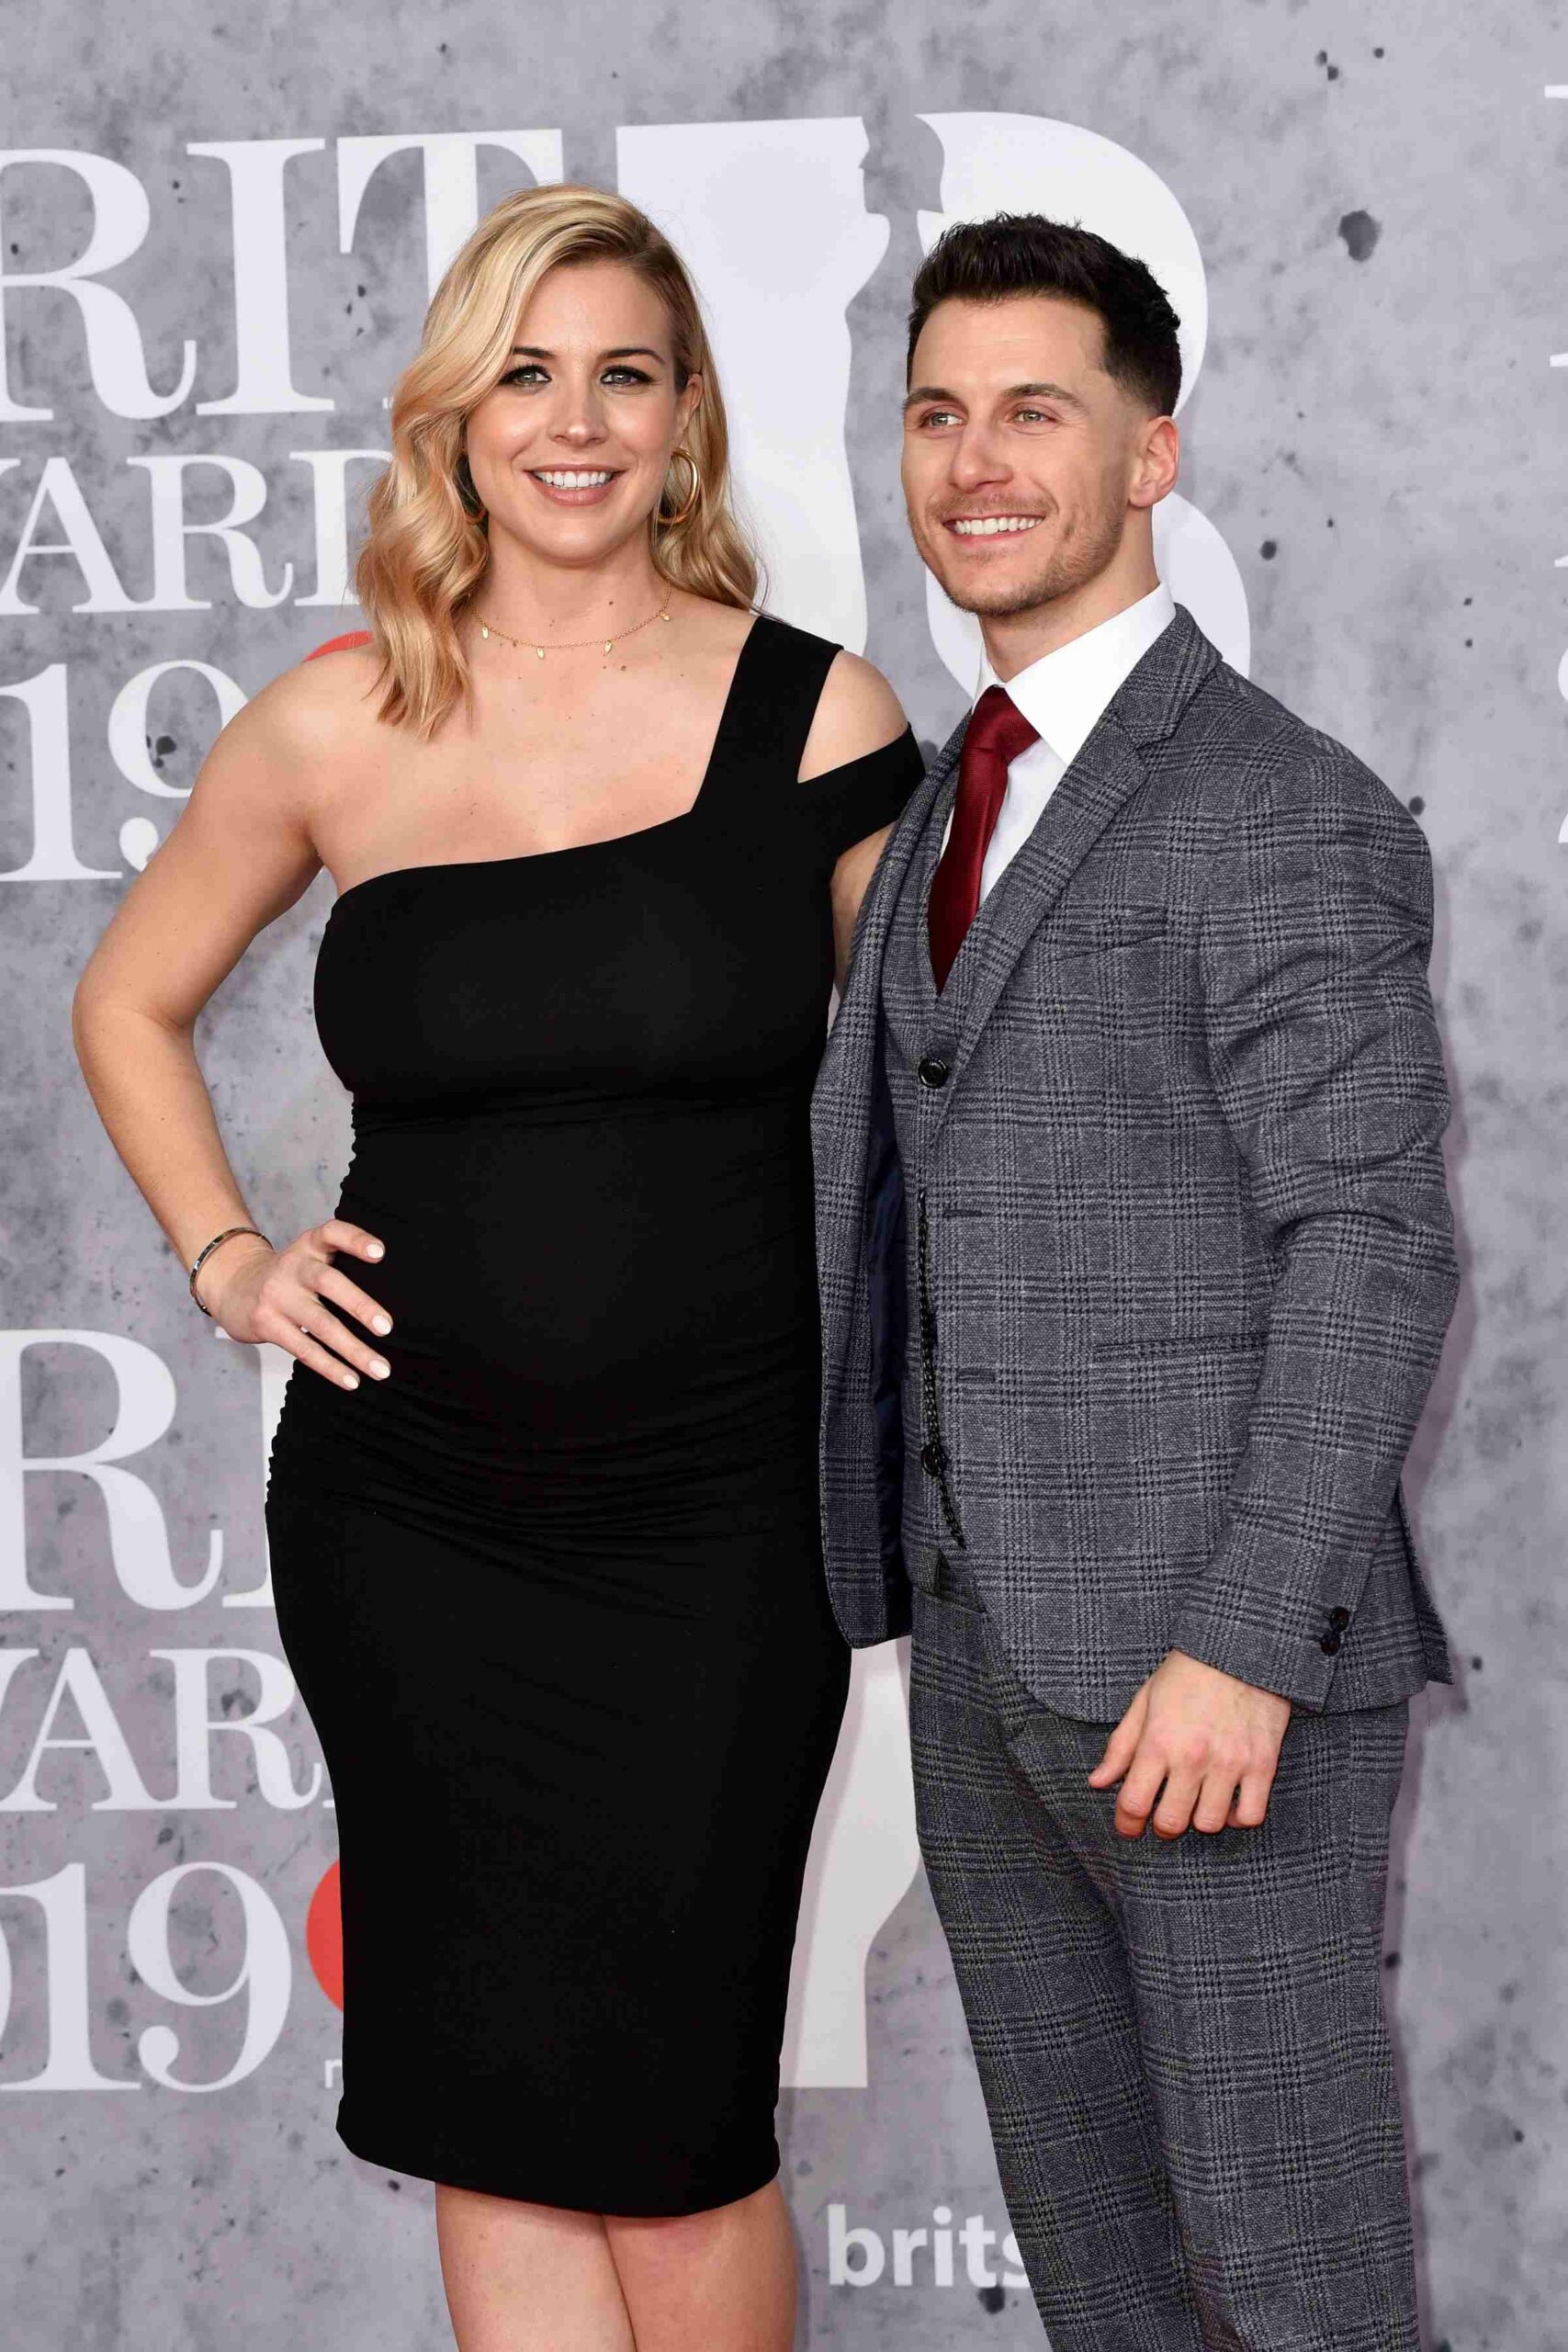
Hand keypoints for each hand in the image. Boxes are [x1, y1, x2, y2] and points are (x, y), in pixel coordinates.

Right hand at [200, 1218, 392, 1391]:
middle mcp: (293, 1267)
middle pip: (329, 1282)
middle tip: (387, 1327)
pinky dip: (331, 1367)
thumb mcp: (309, 1257)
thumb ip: (339, 1264)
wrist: (234, 1288)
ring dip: (354, 1350)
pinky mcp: (267, 1324)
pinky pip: (304, 1349)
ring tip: (381, 1369)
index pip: (332, 1233)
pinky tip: (352, 1380)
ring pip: (321, 1324)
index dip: (355, 1240)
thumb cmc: (290, 1277)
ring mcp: (277, 1296)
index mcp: (309, 1246)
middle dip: (360, 1305)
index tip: (380, 1253)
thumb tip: (393, 1297)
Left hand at [1087, 1650, 1290, 1840]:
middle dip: (1161, 1827)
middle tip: (1162, 1818)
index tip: (1128, 1827)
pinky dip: (1237, 1817)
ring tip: (1196, 1804)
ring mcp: (1229, 1763)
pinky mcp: (1263, 1764)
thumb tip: (1097, 1782)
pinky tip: (1227, 1802)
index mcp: (1158, 1741)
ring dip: (1198, 1820)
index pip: (1133, 1803)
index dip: (1126, 1823)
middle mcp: (1193, 1757)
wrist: (1240, 1647)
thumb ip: (1121, 1746)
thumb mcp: (1145, 1701)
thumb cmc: (1187, 1672)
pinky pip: (1250, 1816)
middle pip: (1171, 1822)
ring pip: (1209, 1824)